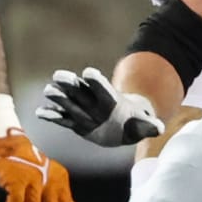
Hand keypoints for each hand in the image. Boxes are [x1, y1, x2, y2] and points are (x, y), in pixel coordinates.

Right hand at [36, 68, 163, 146]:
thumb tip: (160, 128)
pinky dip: (52, 115)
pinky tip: (41, 112)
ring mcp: (82, 110)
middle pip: (80, 89)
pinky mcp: (75, 122)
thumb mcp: (143, 125)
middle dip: (70, 83)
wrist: (123, 126)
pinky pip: (62, 118)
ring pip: (68, 100)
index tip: (87, 73)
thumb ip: (149, 126)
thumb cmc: (134, 123)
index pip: (103, 87)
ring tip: (49, 91)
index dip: (96, 80)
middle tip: (59, 76)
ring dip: (58, 96)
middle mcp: (93, 101)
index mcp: (110, 99)